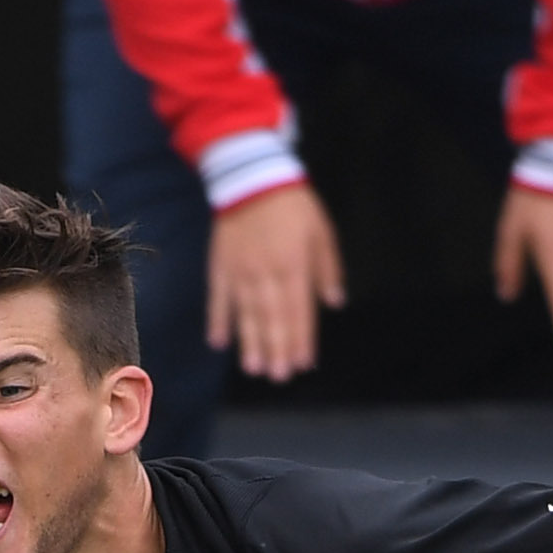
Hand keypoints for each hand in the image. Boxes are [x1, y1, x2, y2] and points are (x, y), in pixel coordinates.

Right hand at [206, 183, 344, 380]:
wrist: (252, 175)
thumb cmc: (293, 205)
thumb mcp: (321, 232)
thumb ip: (328, 269)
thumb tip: (335, 303)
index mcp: (294, 265)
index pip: (299, 310)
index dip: (301, 338)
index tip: (304, 363)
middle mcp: (266, 273)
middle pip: (272, 317)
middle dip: (277, 348)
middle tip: (279, 377)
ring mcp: (240, 271)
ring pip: (246, 313)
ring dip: (250, 342)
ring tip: (254, 368)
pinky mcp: (221, 266)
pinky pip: (219, 297)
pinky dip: (218, 320)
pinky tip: (218, 342)